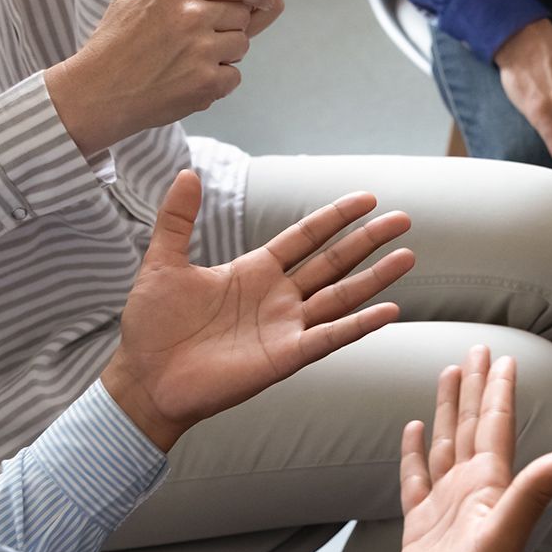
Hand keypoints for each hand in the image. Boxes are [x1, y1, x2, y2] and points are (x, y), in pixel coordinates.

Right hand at [47, 0, 277, 154]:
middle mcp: (191, 17)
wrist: (97, 92)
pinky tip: (189, 78)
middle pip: (242, 14)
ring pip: (241, 44)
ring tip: (190, 58)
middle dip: (230, 24)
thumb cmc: (115, 41)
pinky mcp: (206, 84)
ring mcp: (201, 52)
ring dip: (225, 52)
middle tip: (200, 36)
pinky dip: (218, 80)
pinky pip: (234, 76)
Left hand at [101, 170, 413, 451]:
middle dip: (368, 240)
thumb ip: (177, 219)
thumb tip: (188, 173)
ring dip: (375, 277)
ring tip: (407, 257)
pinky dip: (360, 325)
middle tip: (403, 220)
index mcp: (254, 271)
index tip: (367, 198)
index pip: (305, 237)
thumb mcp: (163, 263)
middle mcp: (278, 297)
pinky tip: (389, 311)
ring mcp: (286, 327)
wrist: (144, 378)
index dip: (335, 217)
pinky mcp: (286, 357)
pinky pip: (330, 338)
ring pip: (341, 296)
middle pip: (334, 262)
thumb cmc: (152, 326)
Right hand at [391, 346, 551, 551]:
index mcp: (493, 488)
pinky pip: (416, 477)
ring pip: (446, 444)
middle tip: (476, 347)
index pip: (498, 426)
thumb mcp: (504, 538)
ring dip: (448, 410)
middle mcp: (473, 492)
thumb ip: (536, 492)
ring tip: (446, 373)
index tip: (504, 356)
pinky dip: (414, 451)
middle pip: (473, 426)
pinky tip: (414, 427)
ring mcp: (446, 508)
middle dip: (476, 387)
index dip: (500, 390)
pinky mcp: (420, 526)